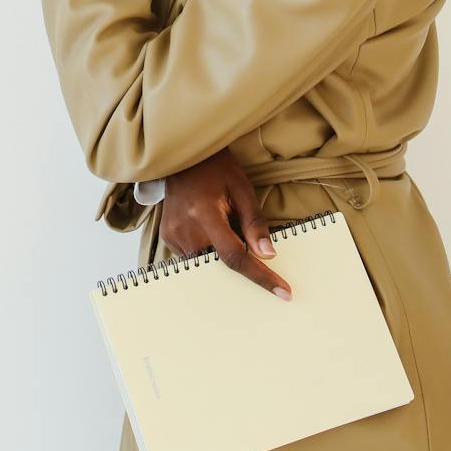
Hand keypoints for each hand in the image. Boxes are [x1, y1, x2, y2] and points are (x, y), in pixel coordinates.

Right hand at [158, 150, 292, 299]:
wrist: (184, 157)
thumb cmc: (216, 170)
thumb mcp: (242, 190)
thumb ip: (255, 223)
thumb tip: (268, 255)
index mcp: (205, 215)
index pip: (235, 256)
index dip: (260, 277)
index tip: (282, 292)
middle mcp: (185, 229)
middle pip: (219, 265)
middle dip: (240, 263)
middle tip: (245, 238)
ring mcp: (172, 234)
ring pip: (206, 264)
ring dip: (221, 255)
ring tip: (223, 225)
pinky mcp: (167, 237)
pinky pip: (193, 257)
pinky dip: (208, 250)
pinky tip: (210, 228)